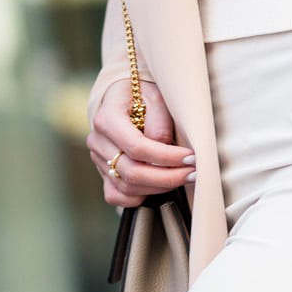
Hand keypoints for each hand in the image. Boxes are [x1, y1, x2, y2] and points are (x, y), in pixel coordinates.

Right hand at [87, 77, 195, 206]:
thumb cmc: (143, 94)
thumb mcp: (155, 96)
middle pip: (132, 172)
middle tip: (193, 173)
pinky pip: (116, 196)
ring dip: (160, 187)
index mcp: (107, 118)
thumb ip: (158, 122)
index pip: (137, 147)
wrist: (124, 97)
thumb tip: (164, 148)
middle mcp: (98, 141)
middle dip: (167, 177)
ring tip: (183, 177)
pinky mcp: (103, 173)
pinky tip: (159, 187)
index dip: (167, 157)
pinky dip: (139, 197)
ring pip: (127, 187)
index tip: (191, 157)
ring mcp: (98, 160)